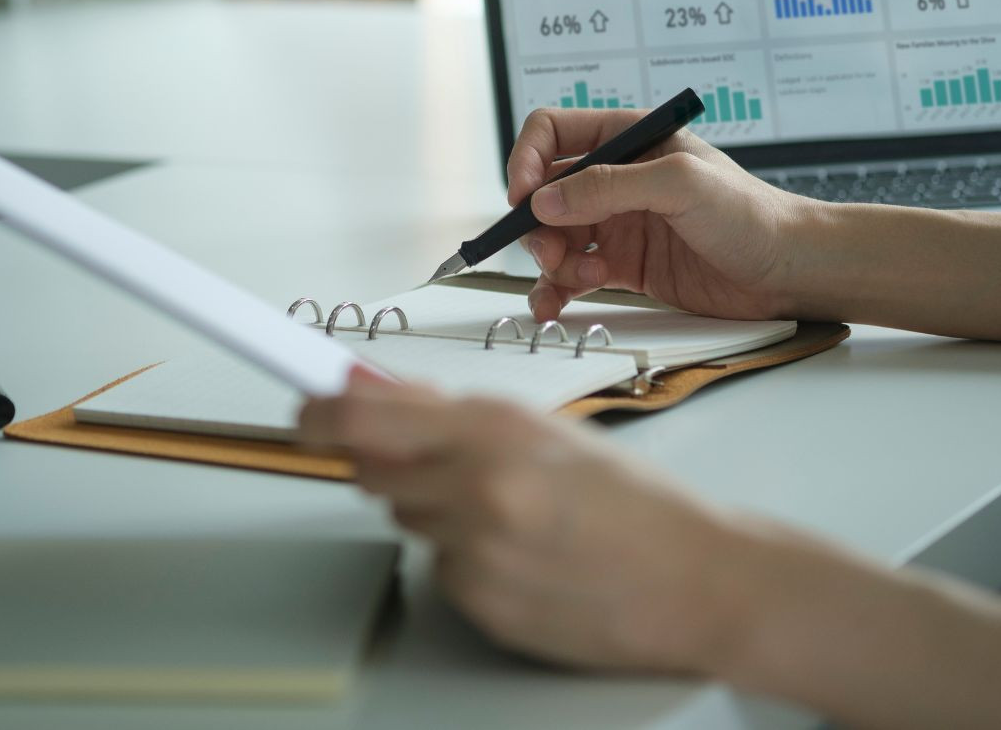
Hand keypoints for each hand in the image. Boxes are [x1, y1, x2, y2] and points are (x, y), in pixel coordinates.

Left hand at [298, 369, 742, 672]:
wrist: (699, 582)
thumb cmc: (636, 502)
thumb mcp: (548, 431)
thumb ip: (454, 415)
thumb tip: (372, 393)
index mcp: (494, 431)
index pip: (360, 418)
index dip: (318, 412)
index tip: (302, 409)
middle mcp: (476, 490)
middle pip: (372, 473)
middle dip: (392, 464)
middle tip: (449, 466)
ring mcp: (475, 555)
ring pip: (409, 520)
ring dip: (437, 511)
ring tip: (512, 516)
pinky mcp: (480, 607)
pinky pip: (441, 570)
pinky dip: (467, 560)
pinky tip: (524, 558)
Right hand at [508, 108, 819, 321]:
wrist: (788, 271)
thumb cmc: (751, 214)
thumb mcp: (680, 184)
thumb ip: (609, 187)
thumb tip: (543, 200)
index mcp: (629, 140)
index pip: (552, 134)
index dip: (527, 161)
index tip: (523, 198)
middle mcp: (617, 179)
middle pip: (545, 192)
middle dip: (536, 224)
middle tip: (553, 252)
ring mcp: (617, 224)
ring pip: (553, 237)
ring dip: (549, 261)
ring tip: (577, 279)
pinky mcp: (624, 266)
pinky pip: (571, 275)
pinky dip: (555, 291)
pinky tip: (555, 306)